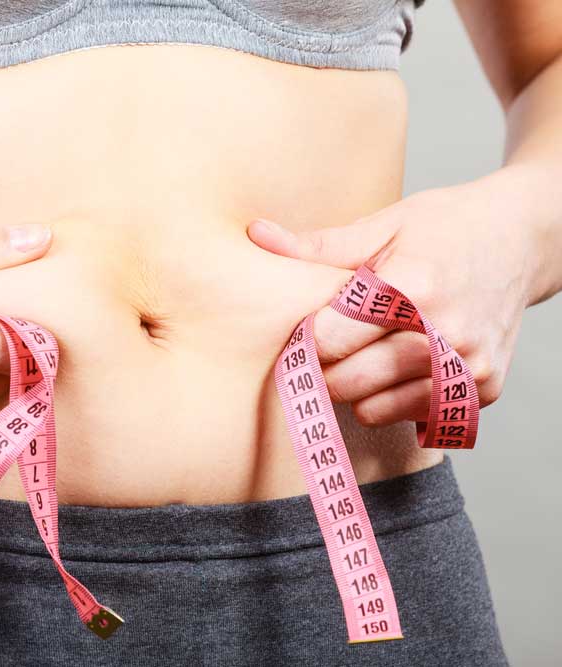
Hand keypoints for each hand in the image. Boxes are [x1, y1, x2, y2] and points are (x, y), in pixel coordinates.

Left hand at [246, 175, 536, 426]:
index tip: (303, 326)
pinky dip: (394, 400)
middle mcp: (446, 332)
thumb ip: (318, 245)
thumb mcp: (384, 224)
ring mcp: (469, 366)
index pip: (328, 338)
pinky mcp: (483, 390)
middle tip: (327, 344)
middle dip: (323, 367)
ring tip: (365, 353)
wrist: (524, 240)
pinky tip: (400, 368)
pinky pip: (411, 418)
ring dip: (357, 389)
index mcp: (414, 286)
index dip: (305, 335)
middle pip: (345, 381)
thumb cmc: (446, 228)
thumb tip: (256, 234)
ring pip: (373, 409)